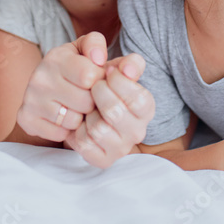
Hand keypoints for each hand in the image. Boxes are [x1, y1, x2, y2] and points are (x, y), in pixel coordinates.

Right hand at [16, 32, 107, 142]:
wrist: (43, 86)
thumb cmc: (71, 67)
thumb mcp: (83, 49)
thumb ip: (95, 44)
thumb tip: (99, 58)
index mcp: (56, 57)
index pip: (90, 76)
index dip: (100, 81)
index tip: (96, 80)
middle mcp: (39, 77)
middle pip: (86, 102)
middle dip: (92, 102)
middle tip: (87, 96)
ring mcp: (30, 99)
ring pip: (74, 121)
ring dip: (80, 118)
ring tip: (76, 107)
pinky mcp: (26, 118)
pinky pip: (60, 135)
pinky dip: (66, 130)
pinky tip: (63, 117)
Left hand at [65, 54, 154, 168]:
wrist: (84, 107)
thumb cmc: (104, 87)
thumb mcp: (117, 70)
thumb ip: (129, 64)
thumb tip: (128, 68)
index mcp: (146, 109)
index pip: (138, 98)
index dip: (118, 82)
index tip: (107, 72)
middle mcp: (137, 131)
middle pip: (115, 113)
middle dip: (98, 94)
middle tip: (94, 87)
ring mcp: (121, 148)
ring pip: (98, 129)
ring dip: (87, 113)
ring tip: (88, 107)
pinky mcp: (103, 160)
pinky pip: (84, 144)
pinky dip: (77, 131)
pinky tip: (80, 123)